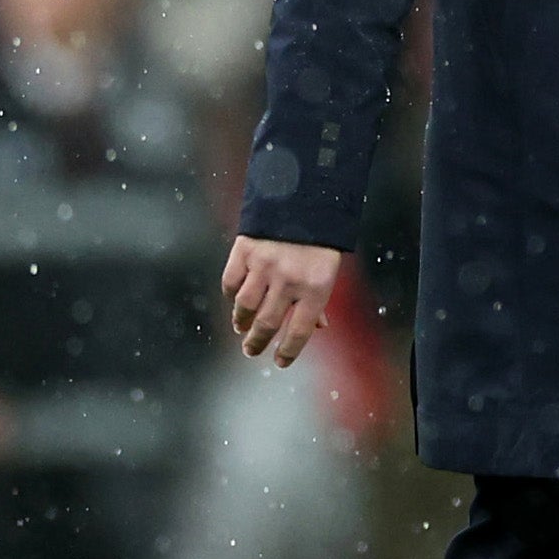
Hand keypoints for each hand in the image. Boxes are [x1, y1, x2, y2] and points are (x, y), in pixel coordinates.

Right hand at [225, 234, 344, 365]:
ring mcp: (265, 265)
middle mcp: (289, 279)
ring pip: (245, 306)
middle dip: (257, 343)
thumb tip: (318, 328)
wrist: (303, 197)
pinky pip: (231, 282)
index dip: (288, 351)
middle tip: (251, 350)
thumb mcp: (328, 269)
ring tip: (242, 328)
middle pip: (268, 324)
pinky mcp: (245, 250)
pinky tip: (235, 300)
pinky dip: (231, 295)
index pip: (299, 331)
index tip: (280, 361)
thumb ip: (319, 299)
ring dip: (242, 321)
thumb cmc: (319, 240)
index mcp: (315, 287)